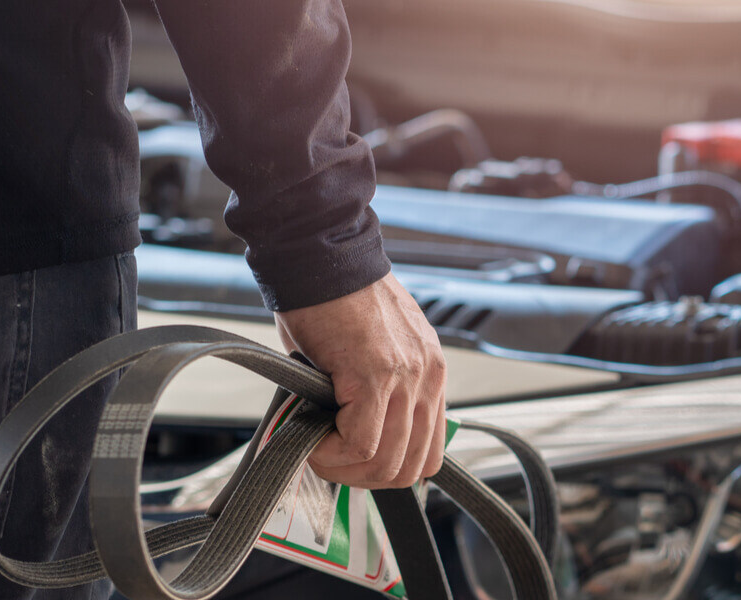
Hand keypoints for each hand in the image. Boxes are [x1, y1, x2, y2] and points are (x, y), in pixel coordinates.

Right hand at [275, 273, 446, 488]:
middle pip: (411, 467)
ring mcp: (405, 377)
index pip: (430, 450)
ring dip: (344, 468)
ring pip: (386, 461)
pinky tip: (310, 439)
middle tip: (329, 462)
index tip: (354, 462)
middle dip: (364, 477)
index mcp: (431, 371)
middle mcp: (427, 376)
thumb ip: (376, 390)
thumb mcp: (372, 349)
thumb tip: (353, 436)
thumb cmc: (331, 299)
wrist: (318, 255)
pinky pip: (360, 443)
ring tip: (316, 449)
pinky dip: (330, 454)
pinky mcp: (374, 375)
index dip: (389, 467)